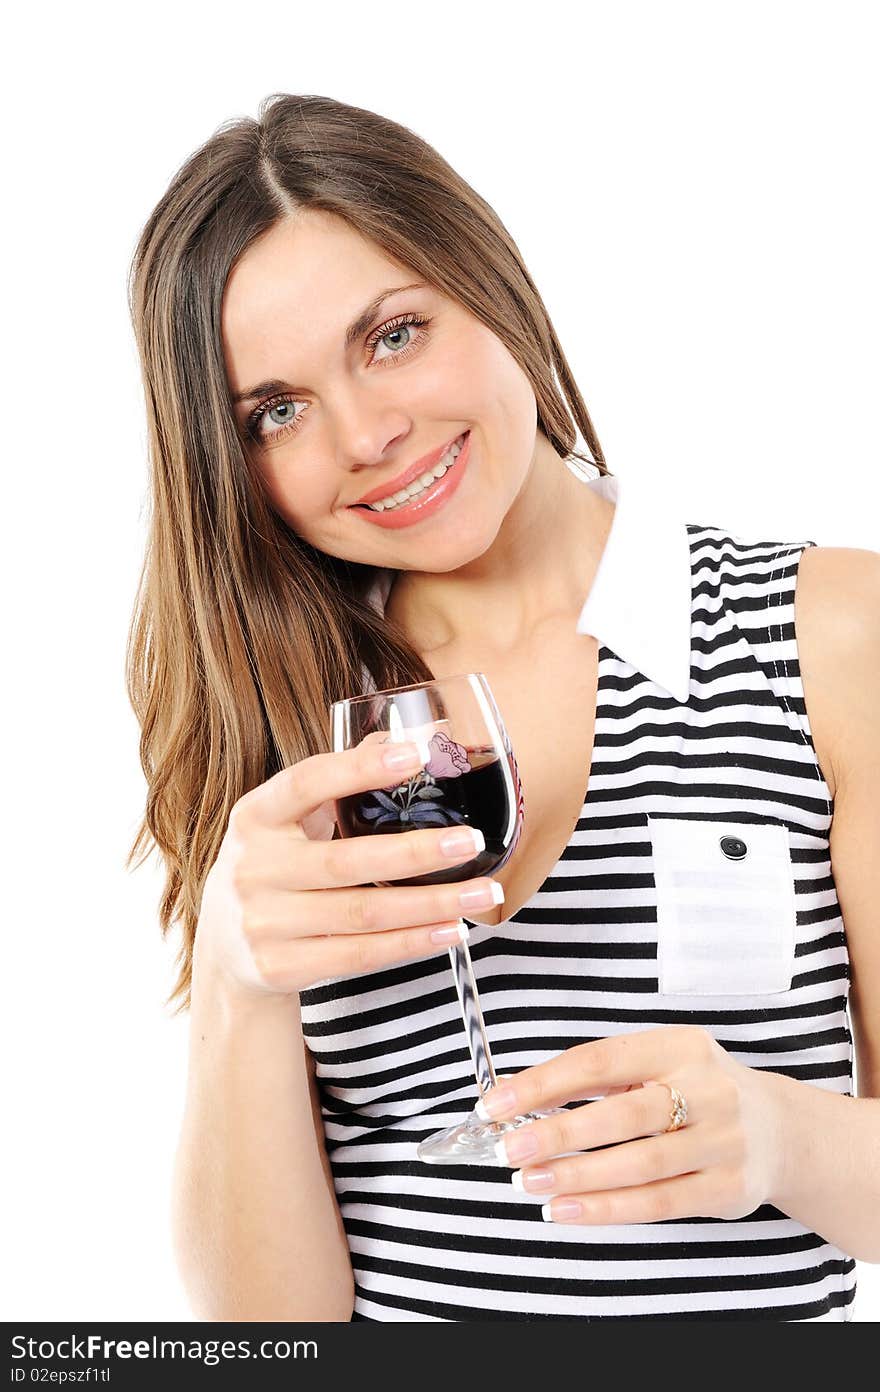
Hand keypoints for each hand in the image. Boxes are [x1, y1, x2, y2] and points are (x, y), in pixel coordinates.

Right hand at [194, 734, 497, 998]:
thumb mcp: (289, 820)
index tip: (415, 756)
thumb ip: (339, 781)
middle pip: (345, 860)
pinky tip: (450, 929)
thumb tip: (405, 740)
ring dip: (430, 904)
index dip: (358, 769)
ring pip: (362, 914)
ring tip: (482, 894)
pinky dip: (411, 943)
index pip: (305, 783)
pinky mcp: (279, 967)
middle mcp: (251, 868)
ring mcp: (262, 923)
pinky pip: (359, 955)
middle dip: (416, 853)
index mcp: (254, 816)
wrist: (226, 947)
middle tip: (471, 841)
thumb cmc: (275, 865)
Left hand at [480, 1025, 785, 1223]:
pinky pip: (659, 1203)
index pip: (599, 1060)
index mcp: (679, 1046)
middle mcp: (706, 1088)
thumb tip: (524, 1101)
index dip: (544, 1083)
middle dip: (558, 1133)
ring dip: (577, 1176)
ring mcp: (723, 1140)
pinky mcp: (728, 1188)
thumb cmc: (698, 1091)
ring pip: (640, 1163)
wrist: (781, 1129)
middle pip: (622, 1113)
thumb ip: (601, 1079)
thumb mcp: (660, 1064)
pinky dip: (607, 1209)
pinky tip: (567, 1210)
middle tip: (510, 1151)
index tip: (498, 1104)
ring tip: (530, 1183)